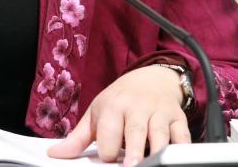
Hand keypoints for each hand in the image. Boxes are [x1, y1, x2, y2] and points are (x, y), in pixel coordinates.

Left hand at [47, 65, 190, 165]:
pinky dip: (181, 146)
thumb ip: (78, 137)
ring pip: (160, 133)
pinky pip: (182, 134)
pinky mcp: (178, 119)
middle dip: (133, 149)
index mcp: (113, 107)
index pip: (109, 129)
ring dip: (157, 149)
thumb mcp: (96, 113)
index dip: (108, 148)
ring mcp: (159, 113)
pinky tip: (175, 157)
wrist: (150, 79)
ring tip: (152, 163)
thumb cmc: (119, 101)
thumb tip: (54, 153)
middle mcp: (137, 108)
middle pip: (135, 131)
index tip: (107, 158)